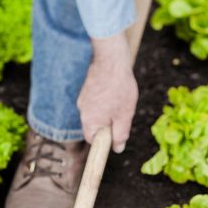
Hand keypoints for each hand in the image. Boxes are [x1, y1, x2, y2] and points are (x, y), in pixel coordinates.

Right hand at [77, 32, 138, 152]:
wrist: (111, 59)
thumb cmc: (119, 88)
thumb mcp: (125, 115)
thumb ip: (120, 134)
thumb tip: (118, 149)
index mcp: (90, 121)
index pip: (92, 140)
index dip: (104, 141)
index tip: (114, 136)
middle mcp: (82, 111)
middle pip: (95, 125)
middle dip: (108, 123)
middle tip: (123, 113)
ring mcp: (83, 98)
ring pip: (96, 112)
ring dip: (108, 110)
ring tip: (121, 99)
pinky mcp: (87, 88)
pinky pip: (96, 100)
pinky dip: (106, 99)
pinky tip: (116, 90)